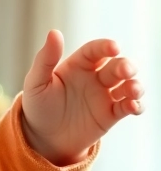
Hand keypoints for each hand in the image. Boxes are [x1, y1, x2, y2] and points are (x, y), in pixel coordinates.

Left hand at [21, 30, 143, 165]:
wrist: (42, 138)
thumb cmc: (38, 107)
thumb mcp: (36, 83)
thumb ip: (45, 59)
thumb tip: (54, 32)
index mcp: (79, 65)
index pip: (96, 50)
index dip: (106, 47)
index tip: (114, 47)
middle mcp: (95, 77)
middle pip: (116, 66)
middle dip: (125, 66)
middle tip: (127, 70)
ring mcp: (104, 96)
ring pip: (127, 85)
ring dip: (135, 85)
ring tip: (134, 90)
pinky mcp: (110, 115)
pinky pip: (127, 107)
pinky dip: (135, 105)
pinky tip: (133, 106)